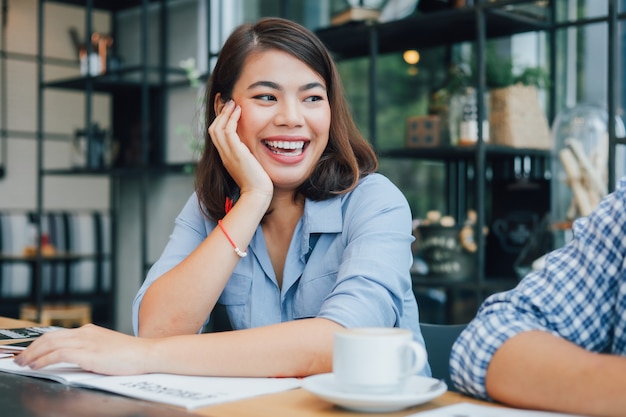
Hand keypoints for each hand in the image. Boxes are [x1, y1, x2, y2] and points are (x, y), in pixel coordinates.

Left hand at [14, 324, 152, 375]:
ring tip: (24, 363)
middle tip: (20, 358)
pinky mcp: (87, 353)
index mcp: (90, 331)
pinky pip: (57, 354)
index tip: (31, 352)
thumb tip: (75, 359)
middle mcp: (85, 333)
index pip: (58, 334)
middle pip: (50, 336)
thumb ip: (91, 350)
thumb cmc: (131, 355)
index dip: (41, 343)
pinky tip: (37, 366)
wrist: (146, 354)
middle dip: (31, 348)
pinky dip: (43, 359)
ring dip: (33, 354)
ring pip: (50, 344)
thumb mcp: (107, 348)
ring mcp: (86, 342)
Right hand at [208, 100, 272, 199]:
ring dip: (225, 113)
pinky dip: (231, 119)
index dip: (220, 120)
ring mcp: (228, 154)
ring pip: (218, 128)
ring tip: (233, 103)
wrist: (258, 194)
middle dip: (219, 113)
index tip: (227, 109)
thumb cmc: (258, 183)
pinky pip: (228, 131)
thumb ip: (248, 155)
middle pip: (213, 129)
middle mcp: (224, 154)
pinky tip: (239, 111)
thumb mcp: (251, 165)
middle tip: (227, 101)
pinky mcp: (235, 153)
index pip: (217, 135)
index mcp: (226, 157)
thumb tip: (253, 148)